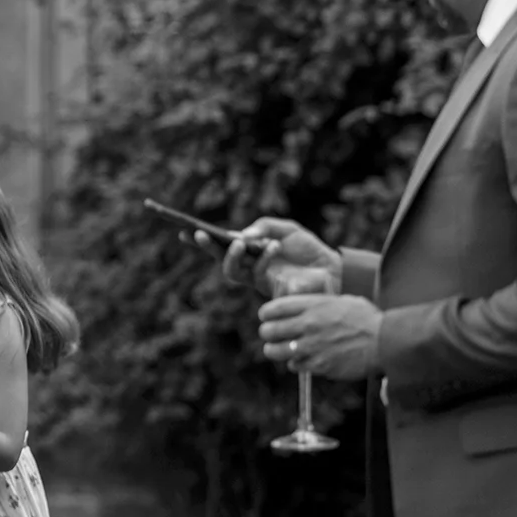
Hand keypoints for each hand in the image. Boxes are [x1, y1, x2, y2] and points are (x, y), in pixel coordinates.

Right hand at [200, 218, 339, 296]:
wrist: (333, 269)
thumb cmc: (309, 250)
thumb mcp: (285, 229)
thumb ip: (263, 226)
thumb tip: (240, 235)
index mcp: (251, 251)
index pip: (221, 245)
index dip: (202, 240)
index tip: (183, 231)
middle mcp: (250, 266)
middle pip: (219, 260)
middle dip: (207, 247)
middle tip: (199, 234)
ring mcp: (258, 280)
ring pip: (232, 273)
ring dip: (232, 256)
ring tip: (240, 243)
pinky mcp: (270, 290)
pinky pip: (258, 275)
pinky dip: (264, 258)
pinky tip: (274, 246)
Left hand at [258, 291, 380, 379]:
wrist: (386, 341)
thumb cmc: (366, 318)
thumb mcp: (340, 300)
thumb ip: (317, 304)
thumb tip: (300, 307)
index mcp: (312, 305)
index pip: (273, 308)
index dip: (266, 314)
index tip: (265, 317)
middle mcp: (308, 325)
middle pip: (269, 330)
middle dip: (267, 333)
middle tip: (270, 334)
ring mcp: (312, 347)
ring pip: (276, 351)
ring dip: (274, 350)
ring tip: (275, 349)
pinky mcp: (320, 365)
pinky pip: (296, 365)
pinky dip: (296, 363)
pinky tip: (302, 360)